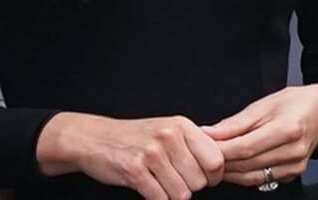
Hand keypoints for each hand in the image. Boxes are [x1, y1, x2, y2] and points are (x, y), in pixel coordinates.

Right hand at [35, 112, 223, 199]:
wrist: (96, 139)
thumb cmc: (137, 138)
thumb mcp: (169, 130)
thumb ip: (193, 144)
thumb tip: (220, 165)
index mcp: (183, 126)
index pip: (216, 159)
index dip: (214, 176)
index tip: (206, 180)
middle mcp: (169, 136)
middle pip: (200, 181)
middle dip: (191, 187)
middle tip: (177, 181)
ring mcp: (152, 153)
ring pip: (181, 193)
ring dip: (173, 195)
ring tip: (162, 184)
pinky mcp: (134, 170)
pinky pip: (160, 198)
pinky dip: (158, 199)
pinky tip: (150, 188)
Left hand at [202, 85, 317, 187]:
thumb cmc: (295, 103)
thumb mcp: (265, 104)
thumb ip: (237, 122)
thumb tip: (209, 133)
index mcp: (288, 128)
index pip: (246, 147)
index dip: (220, 150)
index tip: (200, 147)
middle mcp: (294, 151)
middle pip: (247, 164)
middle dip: (221, 162)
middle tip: (200, 156)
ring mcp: (295, 166)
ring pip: (252, 177)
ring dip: (229, 172)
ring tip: (213, 163)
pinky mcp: (293, 175)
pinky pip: (261, 179)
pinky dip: (243, 175)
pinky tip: (232, 166)